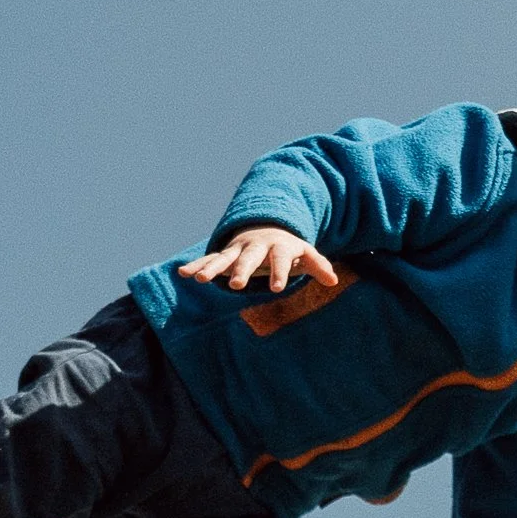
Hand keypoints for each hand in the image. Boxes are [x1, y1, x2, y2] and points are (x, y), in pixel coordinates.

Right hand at [176, 226, 342, 300]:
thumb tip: (333, 281)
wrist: (267, 228)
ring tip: (199, 280)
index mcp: (277, 246)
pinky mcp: (225, 255)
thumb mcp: (304, 254)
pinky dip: (196, 266)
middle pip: (248, 257)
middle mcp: (255, 247)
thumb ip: (318, 266)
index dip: (279, 272)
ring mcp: (238, 250)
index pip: (279, 258)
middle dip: (242, 270)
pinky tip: (182, 273)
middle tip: (236, 286)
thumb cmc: (288, 248)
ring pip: (224, 259)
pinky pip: (209, 260)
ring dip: (212, 268)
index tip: (276, 289)